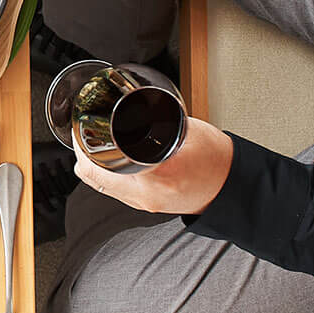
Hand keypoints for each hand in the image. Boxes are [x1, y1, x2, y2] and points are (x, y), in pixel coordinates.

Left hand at [72, 117, 233, 214]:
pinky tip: (110, 164)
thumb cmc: (216, 158)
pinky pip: (115, 192)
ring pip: (101, 187)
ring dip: (93, 167)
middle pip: (92, 178)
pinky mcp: (148, 207)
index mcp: (156, 173)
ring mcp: (146, 204)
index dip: (81, 148)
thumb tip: (135, 106)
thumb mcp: (185, 128)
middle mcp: (146, 195)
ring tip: (93, 147)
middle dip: (82, 156)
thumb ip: (157, 118)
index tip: (79, 131)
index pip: (98, 166)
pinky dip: (107, 177)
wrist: (234, 187)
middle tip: (82, 136)